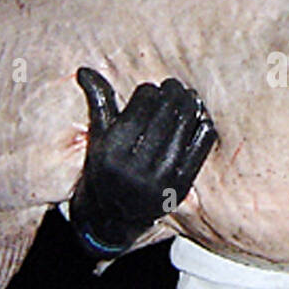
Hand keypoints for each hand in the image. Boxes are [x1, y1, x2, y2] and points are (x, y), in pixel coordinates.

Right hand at [69, 68, 216, 258]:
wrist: (112, 219)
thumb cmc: (103, 169)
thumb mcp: (97, 138)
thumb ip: (98, 102)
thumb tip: (85, 69)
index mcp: (112, 151)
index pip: (142, 105)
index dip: (149, 91)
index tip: (150, 91)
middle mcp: (136, 167)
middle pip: (167, 112)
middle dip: (172, 93)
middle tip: (174, 87)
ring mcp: (161, 179)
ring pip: (186, 126)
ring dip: (190, 105)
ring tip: (189, 97)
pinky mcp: (181, 187)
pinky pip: (201, 147)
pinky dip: (203, 127)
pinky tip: (200, 117)